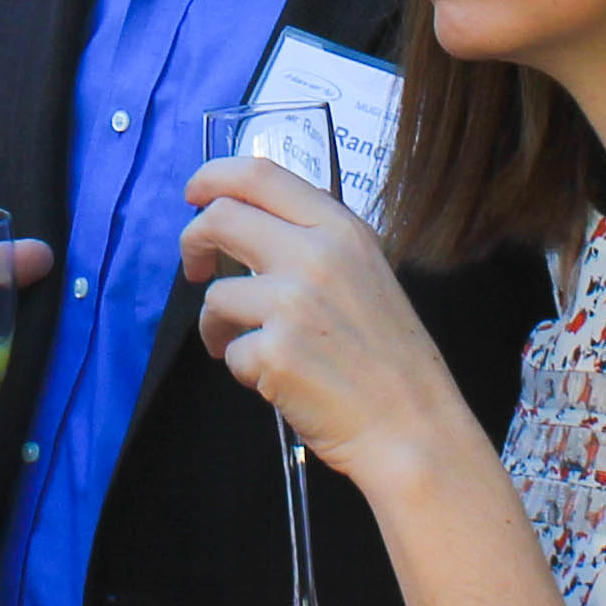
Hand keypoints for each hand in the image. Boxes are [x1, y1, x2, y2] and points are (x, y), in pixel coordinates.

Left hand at [181, 156, 478, 496]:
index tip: (195, 194)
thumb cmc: (391, 361)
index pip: (260, 175)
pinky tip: (276, 380)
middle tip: (194, 266)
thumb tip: (248, 231)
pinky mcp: (273, 352)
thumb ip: (315, 245)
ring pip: (216, 295)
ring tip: (248, 347)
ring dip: (218, 324)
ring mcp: (292, 304)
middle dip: (192, 241)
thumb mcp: (367, 275)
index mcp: (342, 230)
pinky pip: (230, 351)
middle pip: (221, 218)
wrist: (413, 429)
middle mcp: (316, 256)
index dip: (214, 177)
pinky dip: (243, 368)